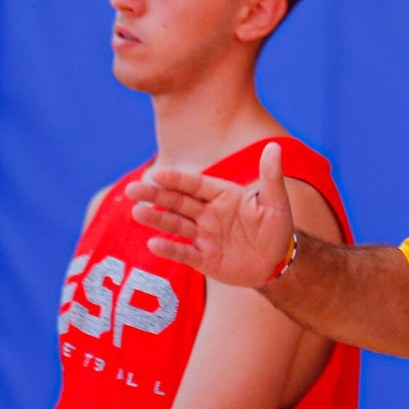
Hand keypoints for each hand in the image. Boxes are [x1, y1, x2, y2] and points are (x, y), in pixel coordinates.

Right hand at [127, 141, 294, 287]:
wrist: (277, 262)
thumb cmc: (276, 227)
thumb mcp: (276, 202)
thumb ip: (271, 176)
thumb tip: (273, 147)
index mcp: (222, 195)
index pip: (196, 184)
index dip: (177, 180)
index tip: (158, 174)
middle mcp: (208, 213)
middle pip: (178, 202)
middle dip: (156, 196)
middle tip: (132, 190)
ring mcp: (204, 236)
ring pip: (176, 225)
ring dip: (157, 220)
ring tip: (136, 212)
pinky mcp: (204, 259)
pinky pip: (185, 253)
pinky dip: (170, 250)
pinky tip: (153, 244)